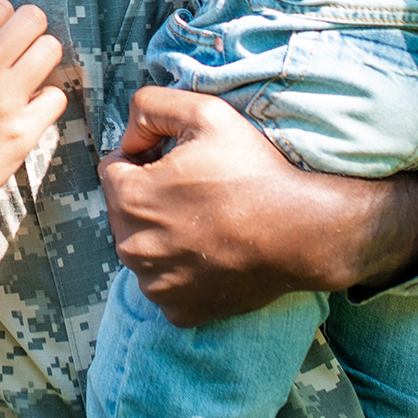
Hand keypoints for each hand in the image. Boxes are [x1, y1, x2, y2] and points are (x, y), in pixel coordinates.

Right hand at [0, 0, 67, 197]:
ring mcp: (5, 99)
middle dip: (31, 30)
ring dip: (43, 59)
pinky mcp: (23, 130)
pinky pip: (56, 97)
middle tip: (23, 48)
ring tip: (30, 75)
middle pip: (31, 19)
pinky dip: (47, 100)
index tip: (2, 34)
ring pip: (50, 50)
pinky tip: (30, 107)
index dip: (3, 19)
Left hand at [97, 86, 417, 326]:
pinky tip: (212, 251)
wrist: (303, 232)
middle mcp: (132, 247)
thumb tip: (131, 137)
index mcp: (128, 198)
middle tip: (196, 190)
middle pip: (125, 209)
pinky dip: (181, 269)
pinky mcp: (179, 310)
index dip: (145, 157)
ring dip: (162, 233)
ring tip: (206, 221)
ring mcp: (155, 284)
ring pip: (144, 247)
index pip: (114, 168)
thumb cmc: (254, 171)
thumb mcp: (204, 112)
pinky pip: (166, 282)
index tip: (178, 160)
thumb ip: (150, 106)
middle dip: (150, 195)